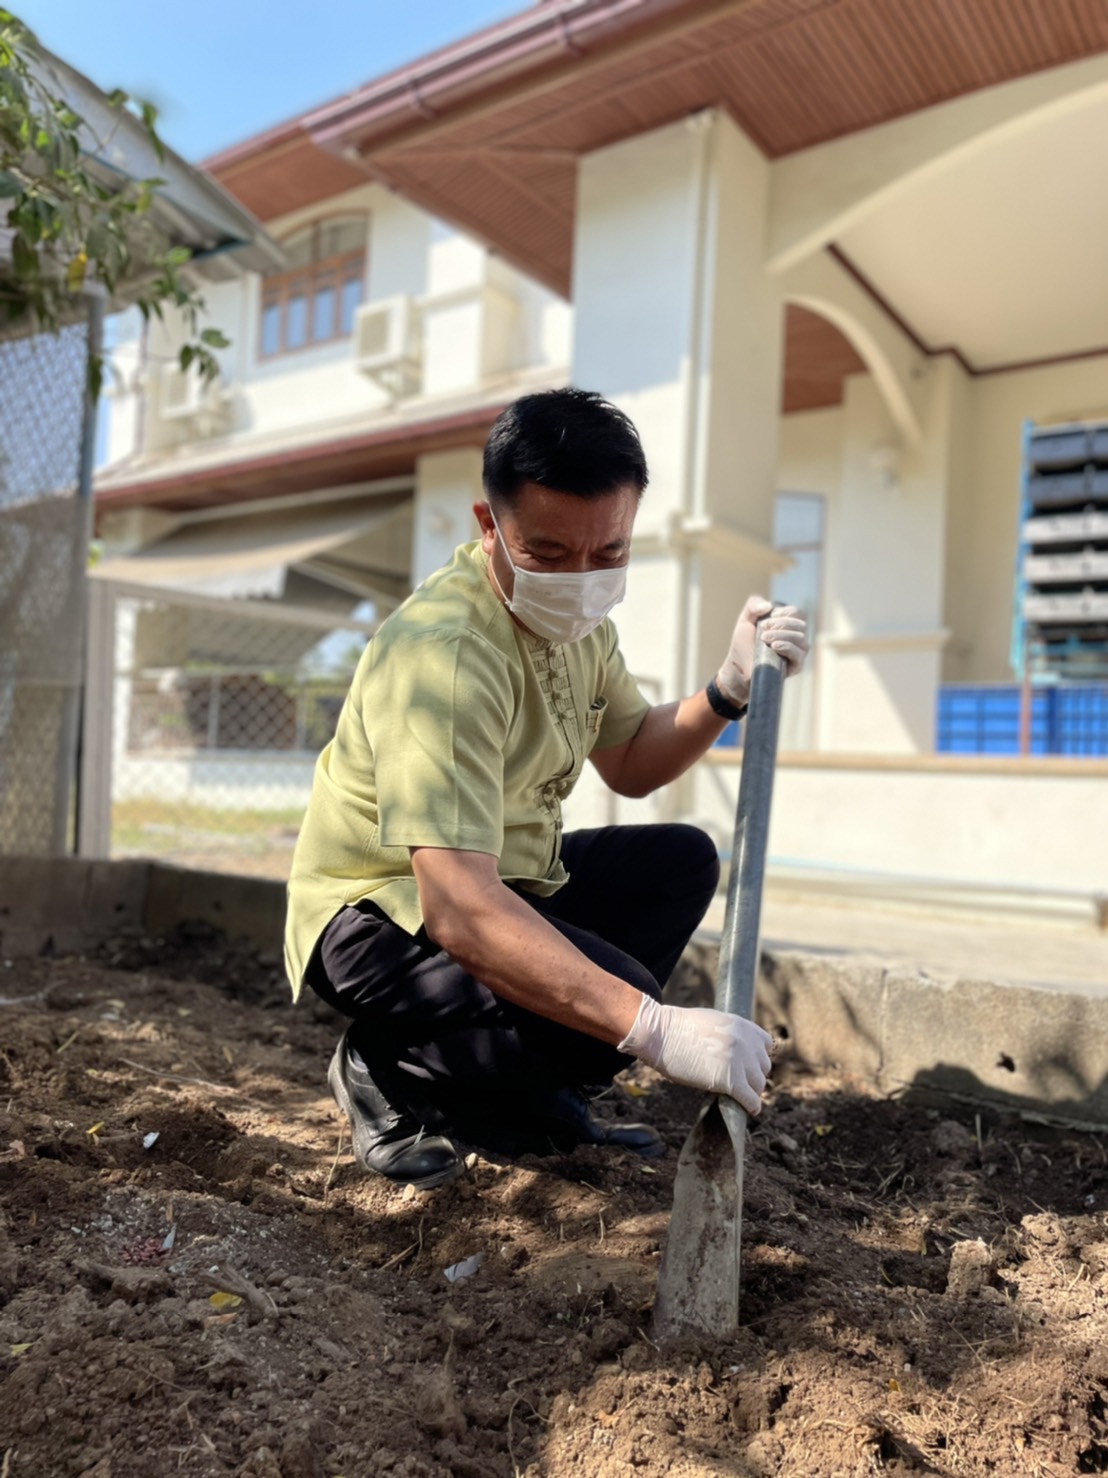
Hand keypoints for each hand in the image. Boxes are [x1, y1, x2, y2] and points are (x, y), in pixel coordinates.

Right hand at [618, 994, 773, 1114]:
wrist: (660, 1034)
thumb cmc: (678, 1028)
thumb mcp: (712, 1021)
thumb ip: (730, 1034)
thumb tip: (736, 1050)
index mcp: (742, 1025)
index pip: (765, 1046)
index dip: (755, 1057)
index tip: (746, 1066)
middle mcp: (746, 1042)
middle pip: (763, 1067)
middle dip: (752, 1076)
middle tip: (739, 1083)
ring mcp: (739, 1061)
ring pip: (759, 1085)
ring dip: (751, 1092)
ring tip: (740, 1097)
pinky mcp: (730, 1081)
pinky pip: (751, 1099)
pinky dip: (752, 1107)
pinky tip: (748, 1110)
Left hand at [715, 596, 808, 704]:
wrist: (737, 667)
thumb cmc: (743, 644)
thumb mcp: (745, 620)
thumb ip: (753, 605)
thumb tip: (768, 606)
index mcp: (788, 626)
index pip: (798, 614)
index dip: (786, 612)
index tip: (769, 617)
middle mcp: (796, 638)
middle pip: (800, 624)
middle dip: (781, 624)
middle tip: (764, 629)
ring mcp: (797, 653)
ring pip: (801, 638)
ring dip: (782, 635)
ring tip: (764, 638)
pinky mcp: (795, 666)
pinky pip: (799, 654)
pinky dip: (787, 647)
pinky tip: (775, 646)